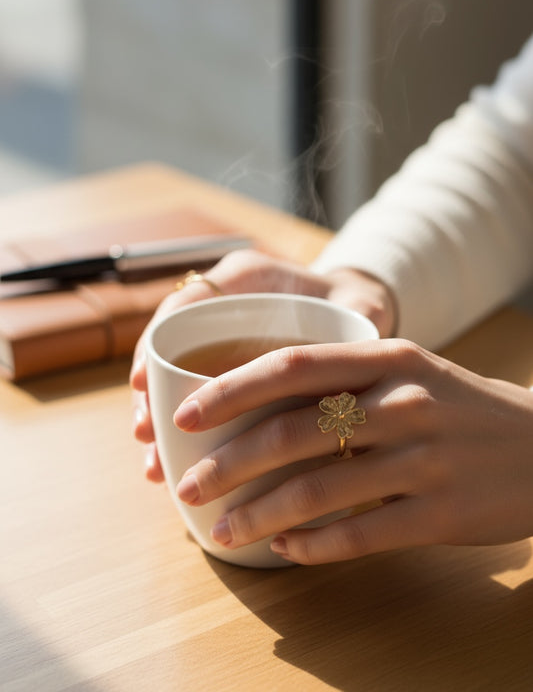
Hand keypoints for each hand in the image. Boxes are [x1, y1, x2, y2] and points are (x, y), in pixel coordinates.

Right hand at [130, 249, 396, 481]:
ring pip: (174, 383)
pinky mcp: (224, 378)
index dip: (157, 341)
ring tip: (157, 466)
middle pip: (169, 349)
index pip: (186, 303)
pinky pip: (194, 406)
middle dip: (152, 396)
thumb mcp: (360, 306)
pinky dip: (187, 437)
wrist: (351, 320)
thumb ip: (359, 314)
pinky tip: (177, 467)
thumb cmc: (354, 308)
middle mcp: (223, 308)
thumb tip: (356, 343)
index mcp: (247, 278)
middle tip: (147, 436)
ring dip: (162, 424)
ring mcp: (217, 344)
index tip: (143, 381)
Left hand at [173, 338, 532, 563]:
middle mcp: (401, 403)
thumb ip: (344, 380)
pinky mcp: (440, 515)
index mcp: (386, 359)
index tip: (182, 416)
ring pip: (317, 491)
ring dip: (257, 514)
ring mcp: (422, 460)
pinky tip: (284, 549)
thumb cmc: (458, 406)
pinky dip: (311, 546)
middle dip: (227, 463)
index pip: (291, 366)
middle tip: (187, 487)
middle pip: (292, 432)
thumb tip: (259, 407)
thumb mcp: (409, 370)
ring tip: (221, 530)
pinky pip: (359, 536)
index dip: (230, 391)